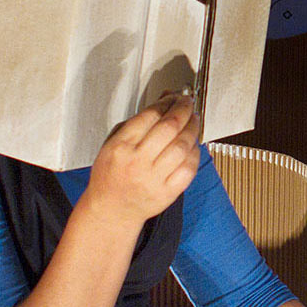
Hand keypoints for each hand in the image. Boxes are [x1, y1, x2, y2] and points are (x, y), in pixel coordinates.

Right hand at [84, 95, 200, 223]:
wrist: (112, 209)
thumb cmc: (111, 175)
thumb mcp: (113, 143)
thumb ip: (137, 122)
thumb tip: (163, 101)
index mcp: (121, 147)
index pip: (150, 115)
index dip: (167, 102)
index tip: (173, 97)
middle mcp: (138, 162)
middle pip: (170, 127)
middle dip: (183, 109)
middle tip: (188, 103)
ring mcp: (154, 179)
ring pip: (182, 146)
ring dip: (193, 128)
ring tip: (194, 120)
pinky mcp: (168, 193)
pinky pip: (189, 168)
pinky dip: (195, 152)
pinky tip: (193, 143)